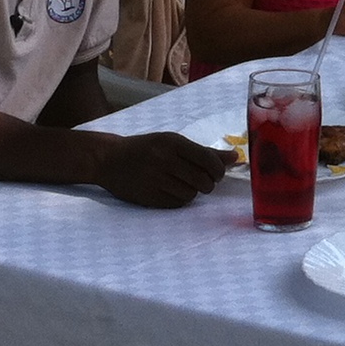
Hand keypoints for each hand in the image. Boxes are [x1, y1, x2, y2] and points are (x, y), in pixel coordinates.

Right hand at [93, 131, 232, 207]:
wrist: (109, 160)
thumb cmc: (146, 148)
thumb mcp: (172, 142)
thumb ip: (204, 151)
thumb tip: (235, 158)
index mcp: (172, 142)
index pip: (208, 159)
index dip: (218, 170)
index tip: (217, 173)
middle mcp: (164, 160)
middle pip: (203, 180)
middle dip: (208, 183)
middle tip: (202, 180)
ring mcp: (156, 179)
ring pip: (192, 193)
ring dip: (193, 191)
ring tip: (182, 183)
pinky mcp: (150, 196)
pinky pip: (178, 203)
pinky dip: (180, 199)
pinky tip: (171, 190)